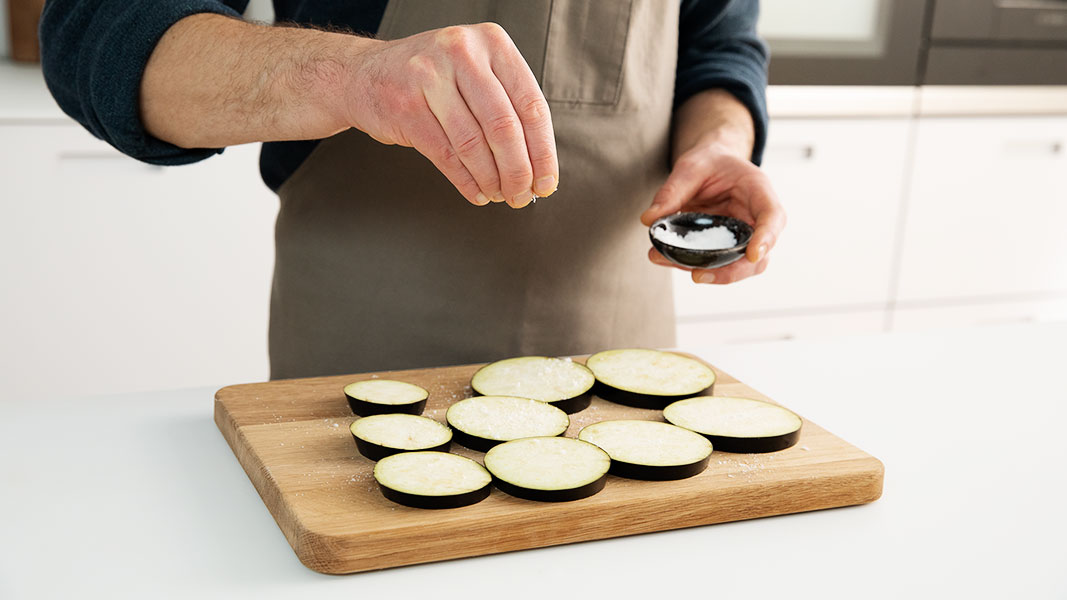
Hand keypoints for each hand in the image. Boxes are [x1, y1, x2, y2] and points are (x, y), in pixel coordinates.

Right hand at [345, 24, 558, 207]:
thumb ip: (507, 105)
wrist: (363, 73)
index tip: (547, 179)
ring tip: (499, 194)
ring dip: (492, 180)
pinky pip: (446, 155)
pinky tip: (477, 191)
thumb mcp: (474, 72)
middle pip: (505, 127)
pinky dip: (466, 181)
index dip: (543, 151)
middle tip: (522, 194)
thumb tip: (537, 164)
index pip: (531, 105)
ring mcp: (430, 77)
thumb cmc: (428, 78)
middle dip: (518, 171)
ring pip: (475, 145)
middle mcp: (462, 53)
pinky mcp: (406, 106)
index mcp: (491, 43)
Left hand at [640, 141, 784, 283]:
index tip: (752, 254)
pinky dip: (691, 264)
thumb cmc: (710, 161)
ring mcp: (742, 236)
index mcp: (757, 190)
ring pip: (738, 266)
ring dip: (708, 273)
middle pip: (758, 255)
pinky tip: (665, 258)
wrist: (711, 164)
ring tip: (672, 263)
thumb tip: (650, 220)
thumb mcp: (690, 166)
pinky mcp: (724, 246)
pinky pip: (715, 263)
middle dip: (732, 271)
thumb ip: (672, 191)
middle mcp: (755, 218)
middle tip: (698, 275)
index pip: (772, 217)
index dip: (766, 237)